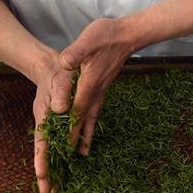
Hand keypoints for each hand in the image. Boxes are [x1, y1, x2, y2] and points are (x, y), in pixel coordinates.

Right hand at [30, 50, 74, 192]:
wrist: (56, 70)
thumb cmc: (57, 75)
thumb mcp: (59, 81)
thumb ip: (61, 95)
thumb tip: (62, 110)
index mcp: (44, 117)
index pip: (41, 142)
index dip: (41, 159)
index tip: (41, 175)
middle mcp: (48, 126)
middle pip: (46, 153)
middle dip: (46, 173)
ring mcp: (56, 128)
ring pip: (56, 152)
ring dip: (57, 169)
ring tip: (57, 189)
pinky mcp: (65, 126)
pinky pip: (69, 143)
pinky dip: (71, 154)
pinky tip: (75, 166)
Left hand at [59, 18, 134, 154]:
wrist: (128, 35)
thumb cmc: (107, 35)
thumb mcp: (88, 40)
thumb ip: (75, 53)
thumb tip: (64, 63)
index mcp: (89, 82)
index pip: (77, 108)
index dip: (71, 127)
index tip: (65, 144)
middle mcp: (96, 90)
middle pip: (85, 119)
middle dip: (78, 138)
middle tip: (72, 157)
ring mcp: (101, 90)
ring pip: (92, 117)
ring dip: (88, 134)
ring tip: (84, 152)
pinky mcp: (103, 87)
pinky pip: (96, 110)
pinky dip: (92, 122)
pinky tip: (90, 128)